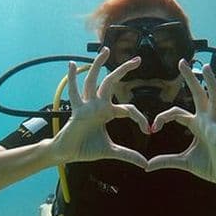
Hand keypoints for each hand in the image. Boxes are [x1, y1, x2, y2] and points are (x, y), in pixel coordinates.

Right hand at [50, 47, 149, 168]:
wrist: (67, 154)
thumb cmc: (86, 149)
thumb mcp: (111, 151)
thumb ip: (128, 155)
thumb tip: (145, 164)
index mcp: (107, 112)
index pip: (128, 108)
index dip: (140, 118)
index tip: (148, 130)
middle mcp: (98, 105)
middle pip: (112, 83)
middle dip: (124, 70)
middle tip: (138, 59)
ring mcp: (87, 105)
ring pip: (94, 80)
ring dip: (99, 65)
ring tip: (106, 51)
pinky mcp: (77, 110)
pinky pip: (74, 92)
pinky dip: (72, 78)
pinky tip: (71, 64)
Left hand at [146, 60, 215, 189]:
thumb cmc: (208, 167)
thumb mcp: (182, 162)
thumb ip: (166, 161)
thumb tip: (147, 166)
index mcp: (197, 125)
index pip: (177, 112)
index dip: (164, 117)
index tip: (153, 126)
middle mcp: (207, 120)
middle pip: (198, 95)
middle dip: (190, 78)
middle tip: (182, 62)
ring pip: (213, 99)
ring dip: (210, 83)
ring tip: (207, 68)